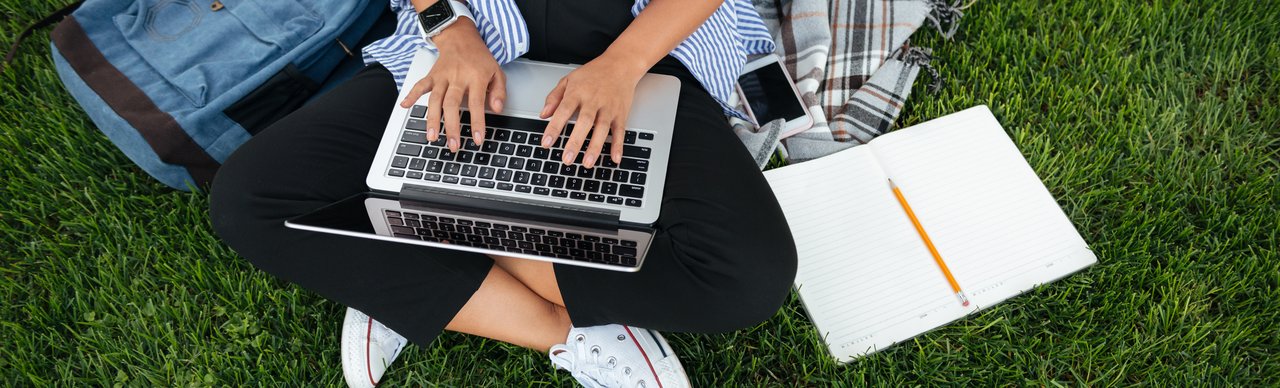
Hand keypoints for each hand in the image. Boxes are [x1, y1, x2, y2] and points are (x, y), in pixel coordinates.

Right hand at [399, 20, 505, 152]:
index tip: (477, 139)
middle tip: (453, 145)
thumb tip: (496, 109)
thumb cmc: (480, 58)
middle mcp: (457, 78)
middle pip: (452, 104)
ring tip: (432, 137)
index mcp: (475, 77)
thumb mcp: (497, 72)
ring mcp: (442, 77)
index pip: (476, 103)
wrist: (461, 38)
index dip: (477, 122)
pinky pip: (420, 85)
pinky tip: (405, 106)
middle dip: (452, 127)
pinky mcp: (432, 75)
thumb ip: (499, 91)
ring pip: (435, 99)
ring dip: (432, 119)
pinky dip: (411, 95)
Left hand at [539, 55, 645, 167]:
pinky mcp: (621, 113)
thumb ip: (554, 97)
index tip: (546, 143)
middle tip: (566, 159)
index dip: (554, 128)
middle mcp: (593, 101)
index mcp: (578, 92)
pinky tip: (614, 158)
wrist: (621, 64)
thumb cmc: (594, 72)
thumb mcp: (569, 79)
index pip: (563, 111)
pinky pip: (620, 131)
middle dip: (575, 142)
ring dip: (595, 147)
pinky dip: (618, 145)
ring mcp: (608, 108)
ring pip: (602, 129)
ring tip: (587, 163)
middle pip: (584, 123)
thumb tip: (543, 114)